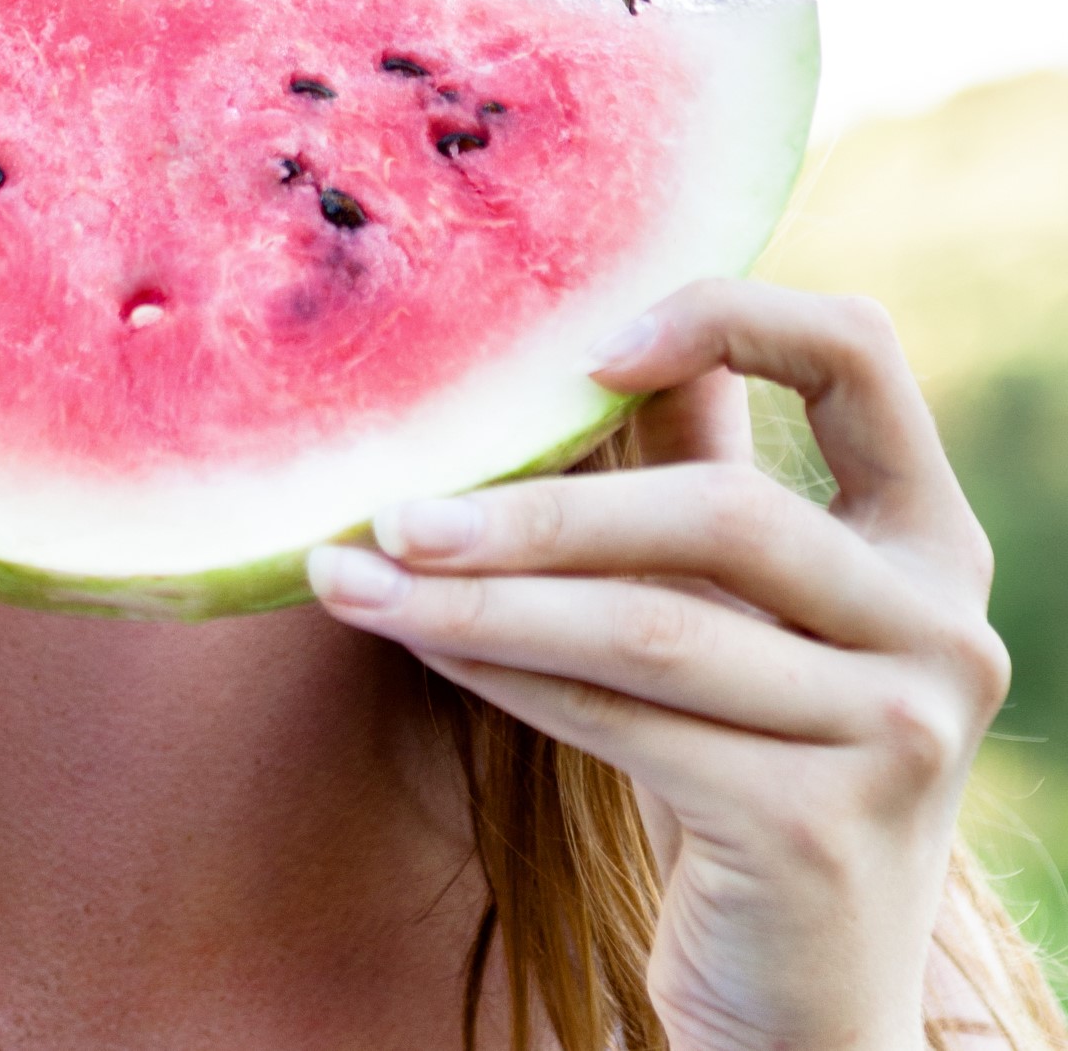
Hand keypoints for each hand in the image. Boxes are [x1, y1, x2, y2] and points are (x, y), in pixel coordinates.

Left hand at [309, 280, 1009, 1050]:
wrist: (801, 1002)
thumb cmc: (752, 766)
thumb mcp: (740, 607)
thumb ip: (691, 467)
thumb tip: (579, 325)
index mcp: (930, 537)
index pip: (857, 351)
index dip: (726, 315)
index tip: (586, 347)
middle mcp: (944, 628)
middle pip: (724, 513)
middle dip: (536, 507)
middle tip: (390, 506)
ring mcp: (898, 736)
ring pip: (652, 628)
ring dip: (482, 595)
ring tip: (353, 576)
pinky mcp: (820, 831)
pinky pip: (625, 721)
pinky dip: (504, 672)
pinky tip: (417, 638)